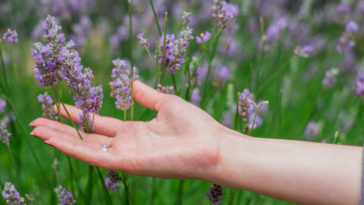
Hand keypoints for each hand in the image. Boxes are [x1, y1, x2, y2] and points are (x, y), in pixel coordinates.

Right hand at [30, 81, 224, 179]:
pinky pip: (95, 156)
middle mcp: (126, 144)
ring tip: (36, 129)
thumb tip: (133, 84)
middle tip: (37, 121)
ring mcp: (125, 155)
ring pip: (86, 147)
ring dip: (60, 139)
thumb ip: (148, 96)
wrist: (213, 145)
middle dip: (61, 130)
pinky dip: (74, 148)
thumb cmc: (195, 126)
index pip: (99, 124)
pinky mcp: (128, 163)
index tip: (58, 107)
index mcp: (134, 131)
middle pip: (87, 137)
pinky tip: (55, 140)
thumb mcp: (167, 104)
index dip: (78, 116)